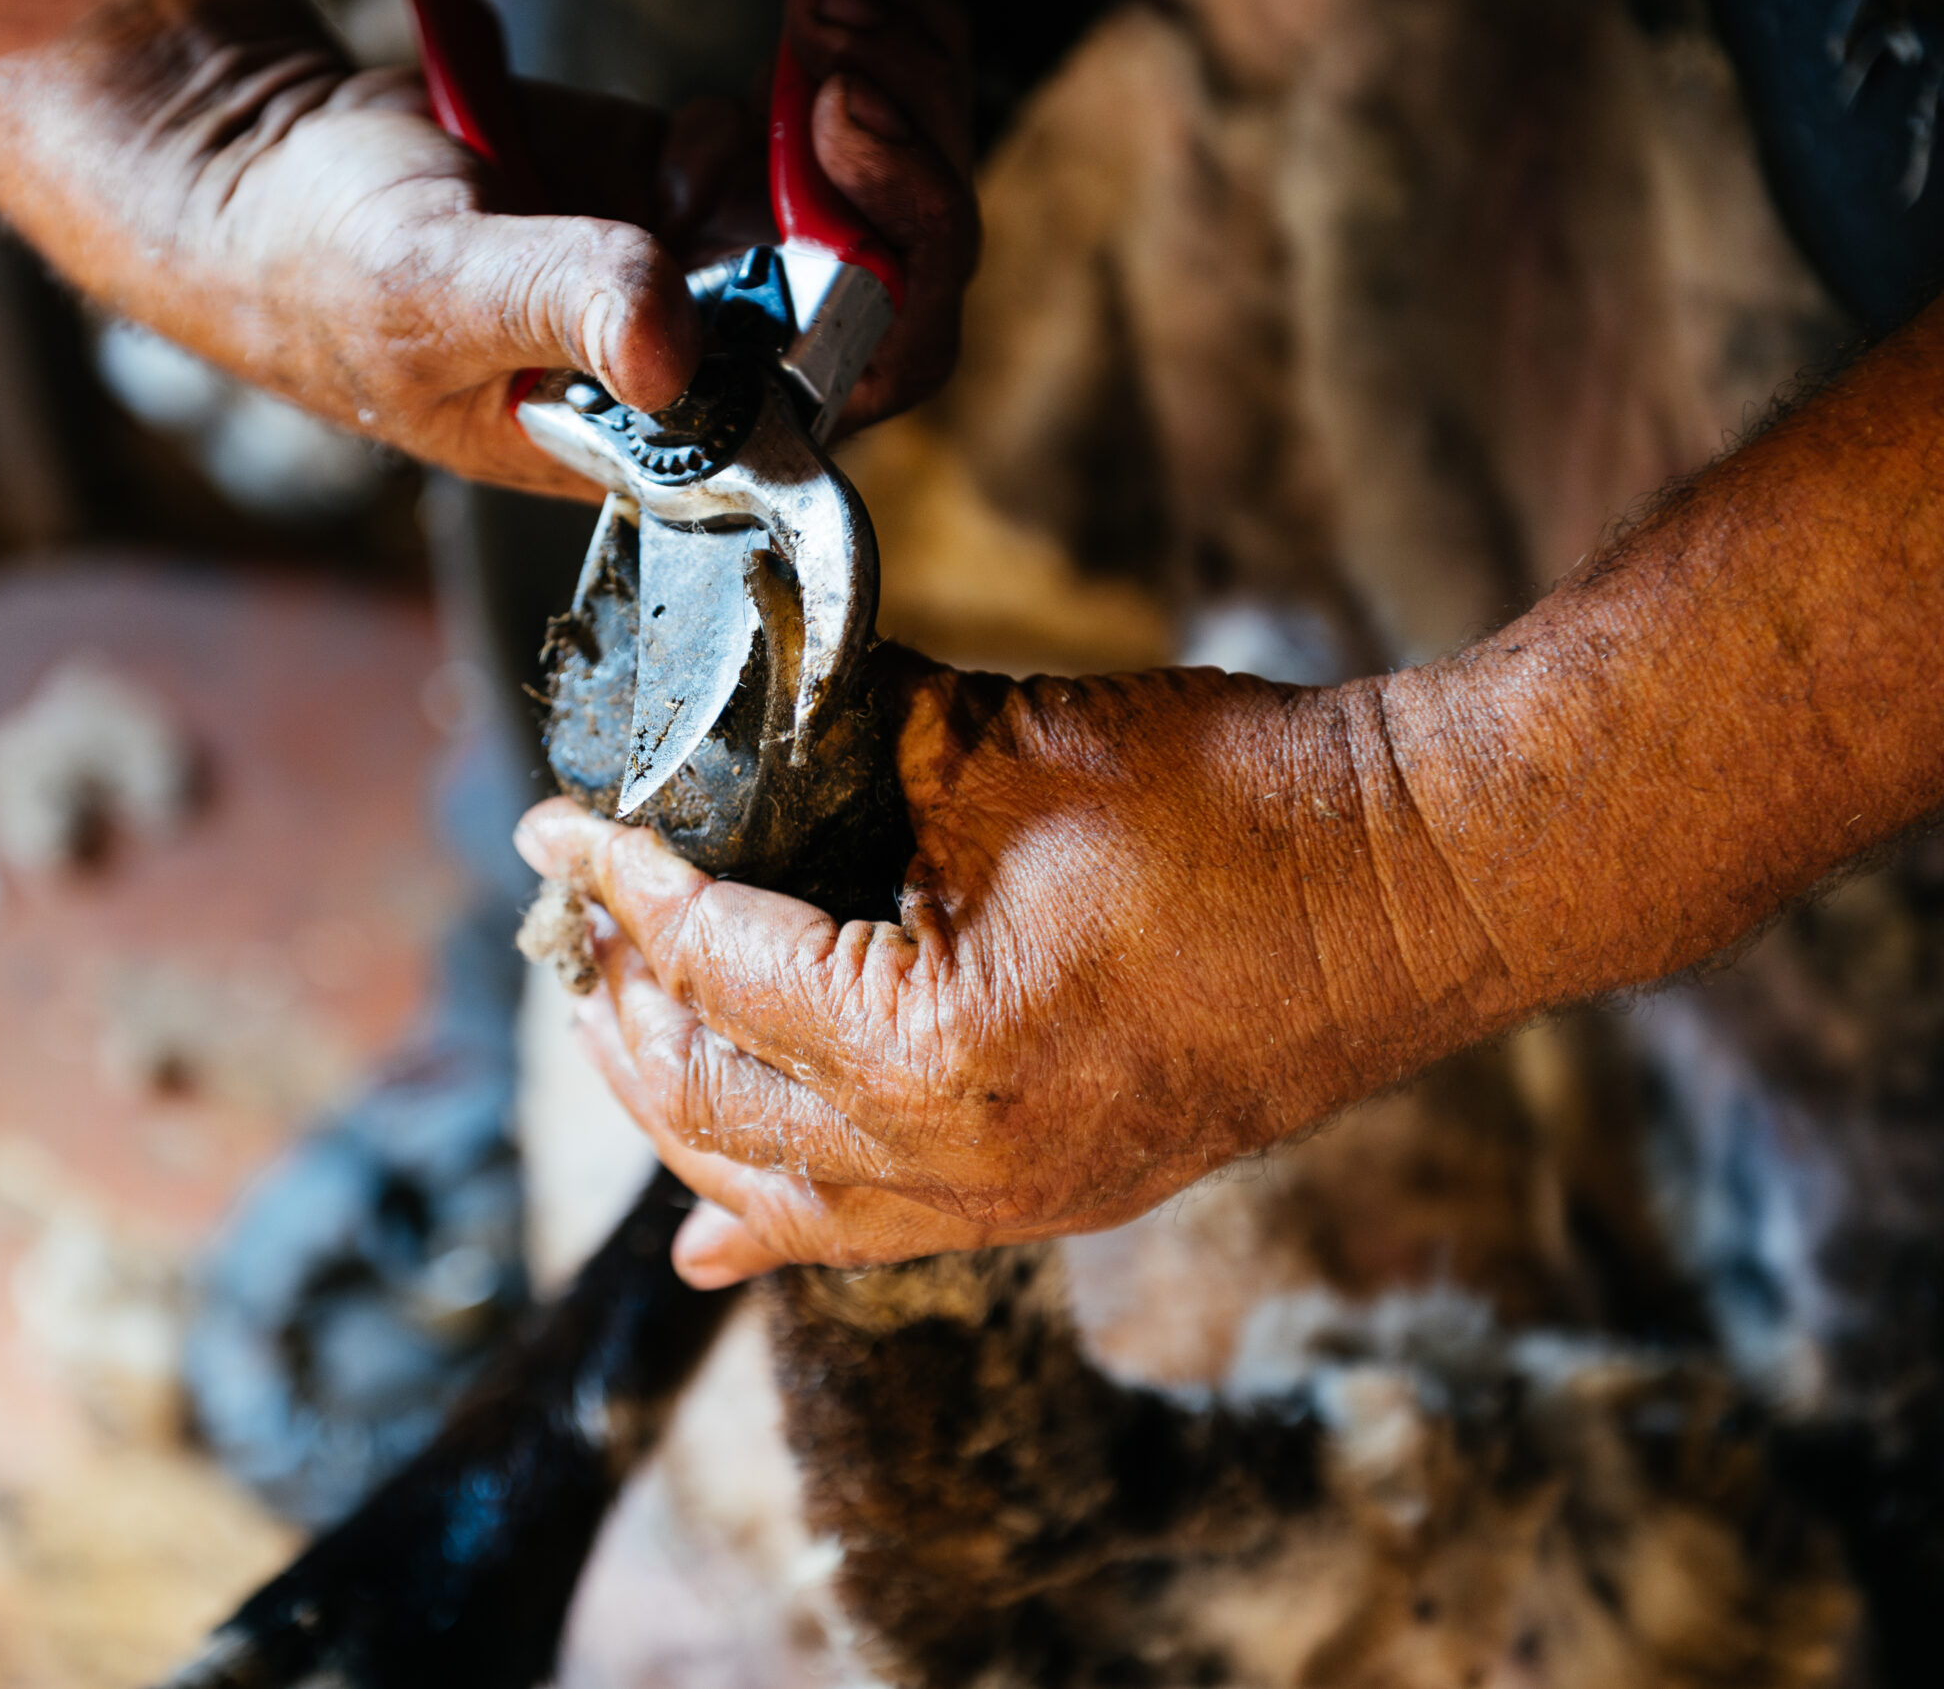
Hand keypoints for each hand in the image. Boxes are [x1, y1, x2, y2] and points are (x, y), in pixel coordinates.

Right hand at [0, 0, 977, 494]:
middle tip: (841, 41)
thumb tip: (673, 342)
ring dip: (888, 78)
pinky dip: (840, 53)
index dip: (893, 261)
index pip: (860, 377)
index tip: (839, 134)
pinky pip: (831, 130)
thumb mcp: (432, 293)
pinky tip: (812, 9)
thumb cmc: (333, 274)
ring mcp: (731, 263)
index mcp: (685, 430)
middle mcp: (731, 358)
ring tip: (830, 1)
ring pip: (888, 190)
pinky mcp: (712, 181)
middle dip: (906, 142)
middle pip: (908, 270)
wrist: (280, 184)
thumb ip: (555, 305)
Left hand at [516, 654, 1533, 1286]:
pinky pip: (867, 1238)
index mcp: (927, 1043)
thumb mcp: (1009, 744)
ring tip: (620, 1030)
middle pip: (711, 1097)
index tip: (557, 829)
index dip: (621, 882)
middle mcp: (949, 1159)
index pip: (714, 962)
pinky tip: (707, 1245)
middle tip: (580, 923)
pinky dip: (772, 1230)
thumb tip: (749, 724)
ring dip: (678, 1107)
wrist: (1413, 890)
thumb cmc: (1237, 805)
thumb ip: (855, 745)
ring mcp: (1003, 1200)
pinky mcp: (1048, 1202)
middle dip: (620, 1004)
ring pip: (771, 1189)